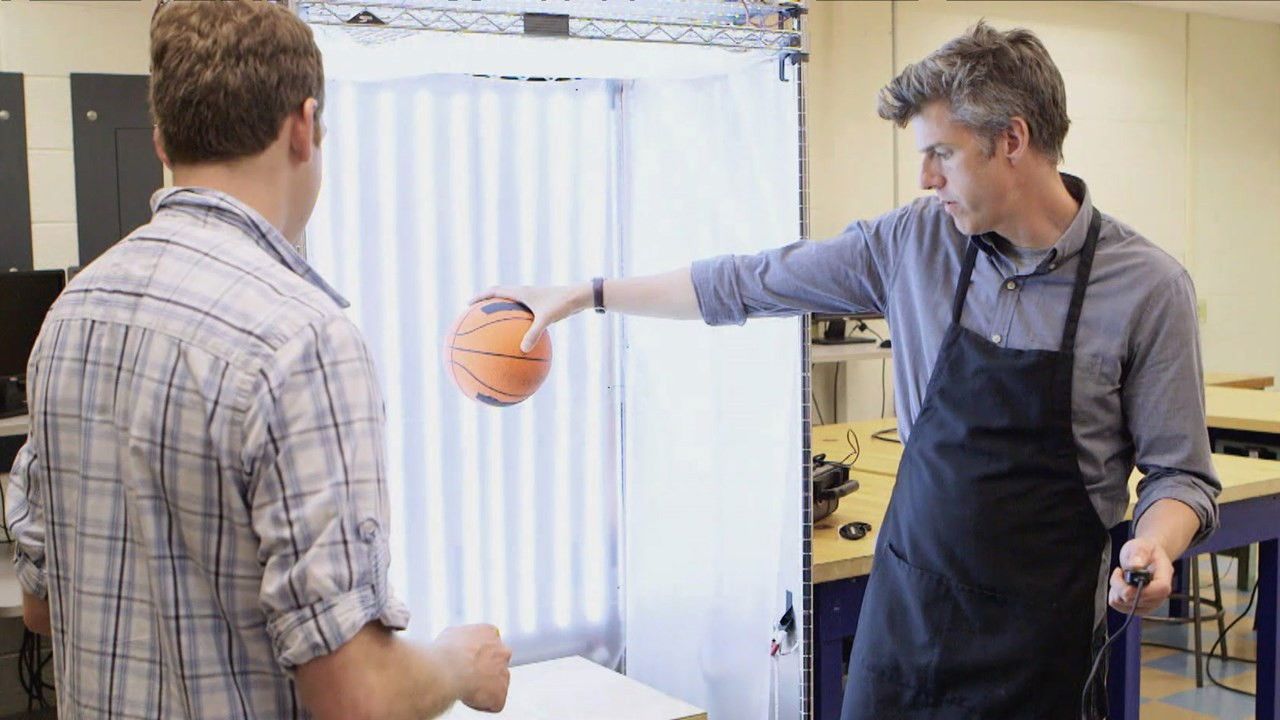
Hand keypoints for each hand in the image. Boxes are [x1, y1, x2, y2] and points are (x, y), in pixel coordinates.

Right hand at [435, 624, 511, 711]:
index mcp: (489, 633)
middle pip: (496, 664)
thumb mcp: (451, 635)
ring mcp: (504, 673)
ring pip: (496, 684)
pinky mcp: (501, 694)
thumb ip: (462, 639)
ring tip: (465, 687)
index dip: (477, 656)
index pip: (489, 644)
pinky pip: (494, 702)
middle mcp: (502, 651)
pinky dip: (482, 703)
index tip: (467, 662)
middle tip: (466, 676)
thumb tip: (456, 646)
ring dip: (483, 687)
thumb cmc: (446, 651)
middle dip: (483, 671)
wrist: (449, 669)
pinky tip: (468, 697)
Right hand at [470, 284, 591, 352]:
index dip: (480, 297)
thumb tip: (522, 350)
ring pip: (510, 304)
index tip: (467, 305)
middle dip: (486, 304)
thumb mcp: (547, 319)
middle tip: (474, 315)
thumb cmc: (563, 304)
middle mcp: (524, 293)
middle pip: (499, 296)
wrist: (580, 296)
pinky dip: (515, 323)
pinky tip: (516, 338)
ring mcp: (532, 299)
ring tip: (491, 326)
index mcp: (521, 292)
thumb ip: (534, 333)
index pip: (494, 291)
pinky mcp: (539, 306)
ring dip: (499, 311)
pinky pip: (521, 314)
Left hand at [1108, 537, 1173, 615]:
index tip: (1125, 574)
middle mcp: (1160, 595)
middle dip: (1120, 584)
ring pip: (1124, 604)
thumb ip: (1139, 554)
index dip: (1139, 587)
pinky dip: (1114, 595)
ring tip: (1122, 577)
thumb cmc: (1146, 552)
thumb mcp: (1142, 546)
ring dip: (1116, 589)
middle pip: (1136, 599)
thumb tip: (1135, 566)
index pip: (1159, 590)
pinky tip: (1120, 585)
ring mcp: (1150, 604)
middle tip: (1120, 571)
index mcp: (1165, 578)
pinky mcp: (1140, 608)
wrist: (1148, 558)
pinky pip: (1119, 607)